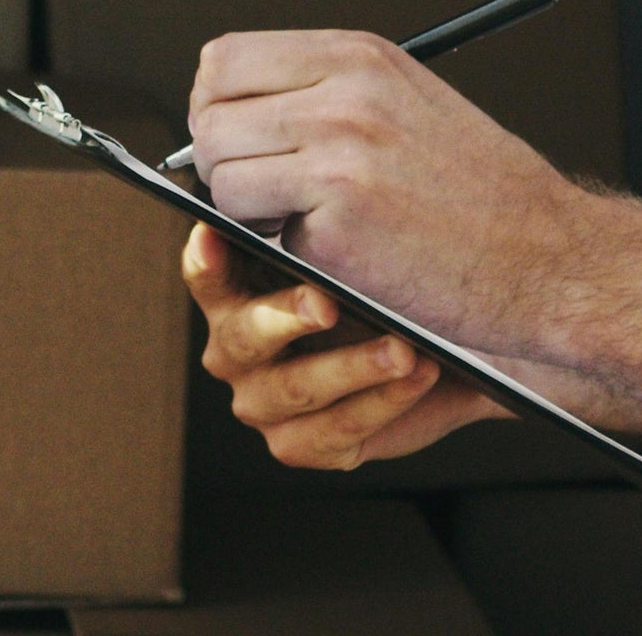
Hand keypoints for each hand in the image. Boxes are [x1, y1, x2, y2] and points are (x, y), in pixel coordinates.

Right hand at [181, 223, 507, 467]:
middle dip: (287, 316)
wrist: (435, 353)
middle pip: (244, 336)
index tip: (215, 235)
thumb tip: (333, 198)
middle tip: (329, 303)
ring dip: (354, 366)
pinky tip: (420, 375)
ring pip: (296, 388)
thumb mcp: (356, 259)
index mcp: (233, 294)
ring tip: (404, 349)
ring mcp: (262, 402)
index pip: (206, 273)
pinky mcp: (298, 444)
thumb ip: (330, 240)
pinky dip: (383, 402)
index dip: (207, 258)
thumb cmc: (380, 292)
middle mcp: (235, 351)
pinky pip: (336, 429)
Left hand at [186, 27, 579, 355]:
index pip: (223, 60)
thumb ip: (325, 90)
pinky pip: (254, 231)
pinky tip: (343, 249)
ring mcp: (337, 156)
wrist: (550, 258)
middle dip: (221, 162)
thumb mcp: (407, 101)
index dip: (216, 105)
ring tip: (308, 220)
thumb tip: (231, 106)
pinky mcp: (335, 224)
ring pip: (219, 175)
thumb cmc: (484, 192)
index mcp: (359, 56)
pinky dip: (285, 248)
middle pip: (207, 117)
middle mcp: (343, 94)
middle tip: (266, 192)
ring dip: (246, 209)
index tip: (239, 138)